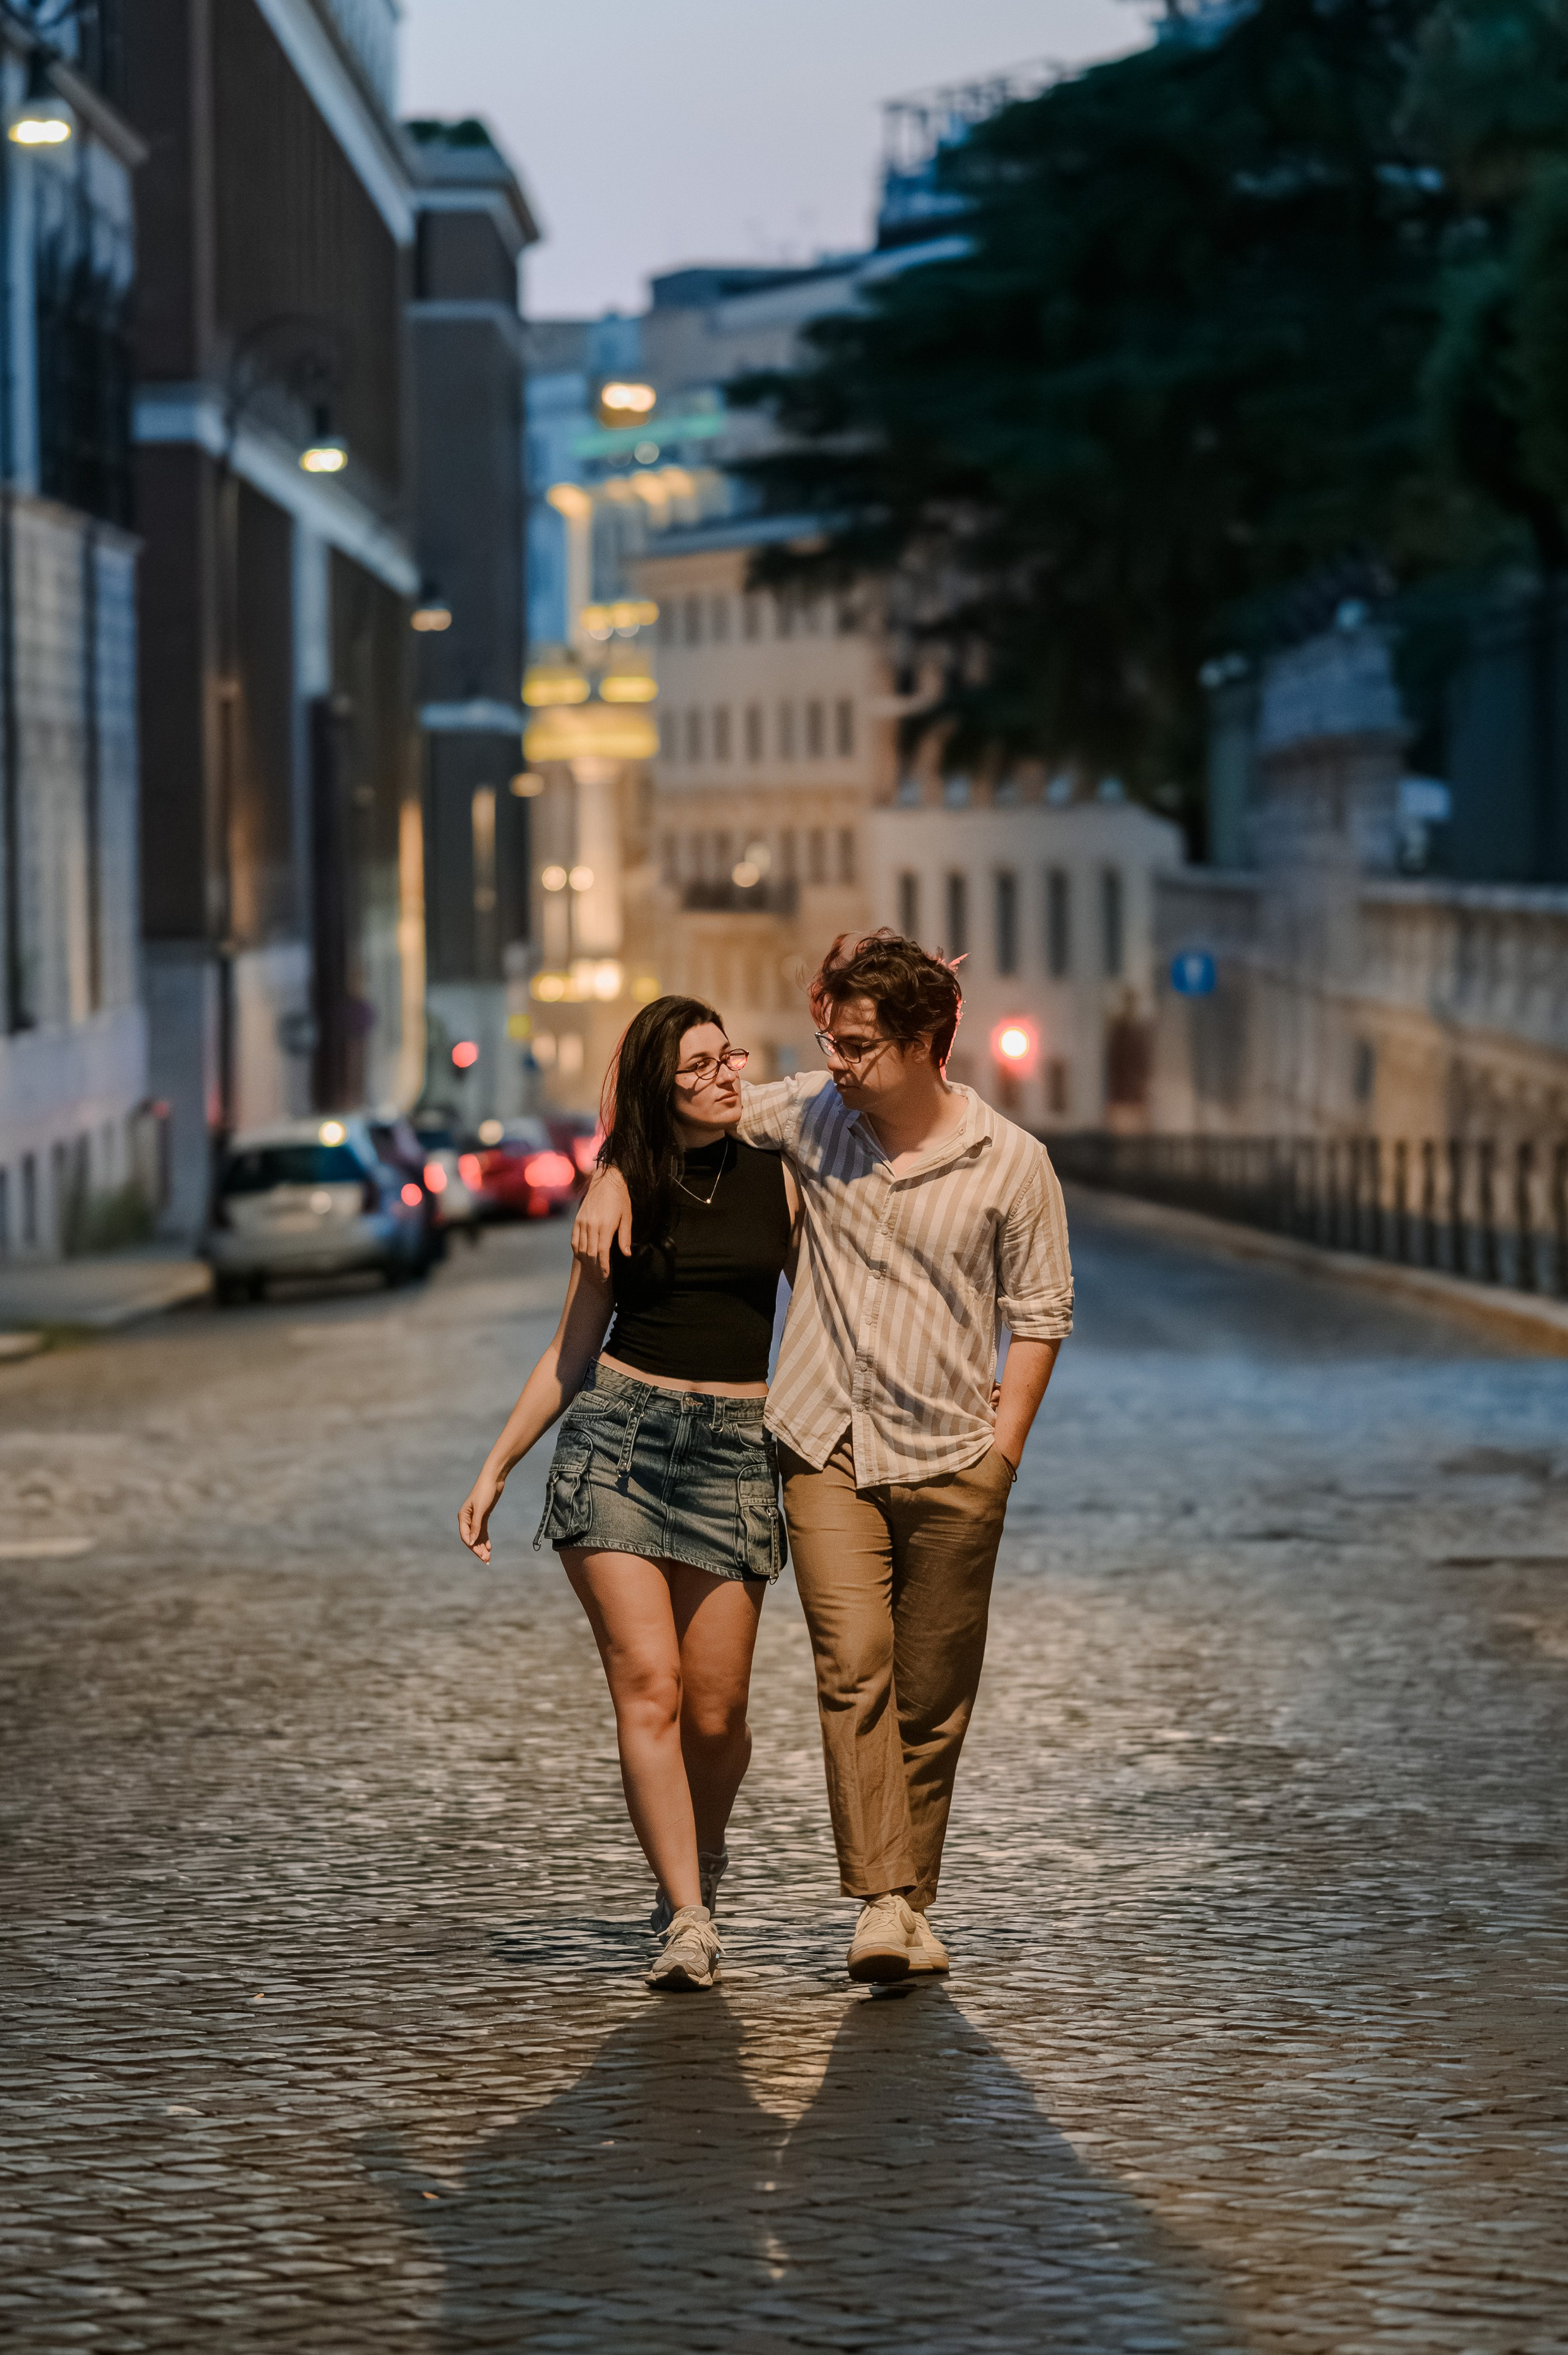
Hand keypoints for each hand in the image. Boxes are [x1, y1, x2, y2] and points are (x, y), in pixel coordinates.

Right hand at [458, 1465, 505, 1562]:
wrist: (494, 1478)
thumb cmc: (485, 1491)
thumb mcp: (481, 1509)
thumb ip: (476, 1526)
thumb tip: (472, 1542)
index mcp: (463, 1517)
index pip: (466, 1536)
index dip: (473, 1547)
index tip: (481, 1555)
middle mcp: (467, 1518)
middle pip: (471, 1538)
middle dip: (478, 1549)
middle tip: (486, 1560)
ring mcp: (475, 1517)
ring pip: (477, 1536)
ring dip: (482, 1546)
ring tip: (488, 1557)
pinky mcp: (483, 1516)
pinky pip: (482, 1531)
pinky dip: (485, 1539)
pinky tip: (489, 1547)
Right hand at [572, 1165, 632, 1279]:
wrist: (606, 1180)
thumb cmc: (620, 1198)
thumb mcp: (627, 1216)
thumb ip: (625, 1237)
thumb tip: (627, 1255)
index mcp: (605, 1226)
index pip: (602, 1253)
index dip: (603, 1267)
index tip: (605, 1277)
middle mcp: (591, 1225)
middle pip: (590, 1254)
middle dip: (595, 1268)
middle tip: (599, 1279)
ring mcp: (582, 1223)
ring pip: (581, 1249)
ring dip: (586, 1262)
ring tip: (592, 1271)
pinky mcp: (577, 1220)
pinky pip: (574, 1240)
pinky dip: (577, 1251)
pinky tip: (582, 1258)